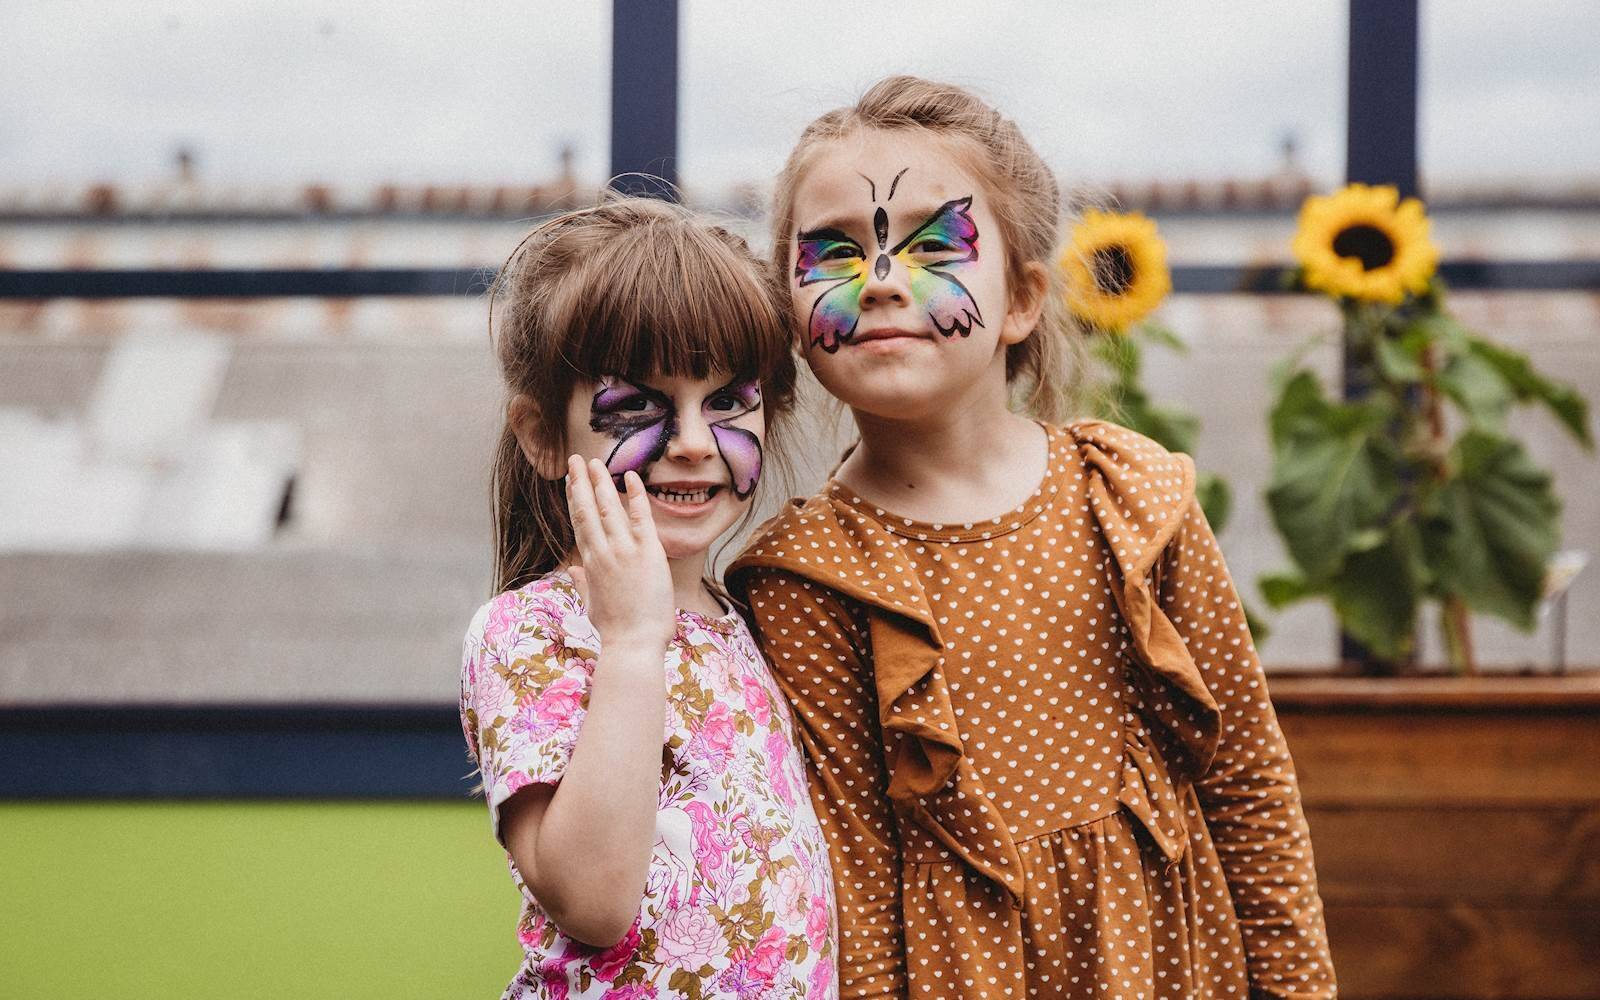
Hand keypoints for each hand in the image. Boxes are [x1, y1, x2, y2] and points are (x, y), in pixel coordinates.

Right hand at [565, 456, 675, 655]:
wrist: (633, 644)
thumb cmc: (616, 630)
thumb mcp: (593, 605)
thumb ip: (582, 583)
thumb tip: (572, 570)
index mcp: (590, 564)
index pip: (579, 523)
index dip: (573, 498)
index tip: (570, 480)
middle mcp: (603, 552)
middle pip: (586, 509)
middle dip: (580, 482)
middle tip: (575, 459)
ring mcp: (624, 550)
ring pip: (608, 508)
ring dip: (600, 481)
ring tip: (595, 461)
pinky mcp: (647, 553)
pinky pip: (640, 516)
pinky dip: (635, 495)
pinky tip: (630, 476)